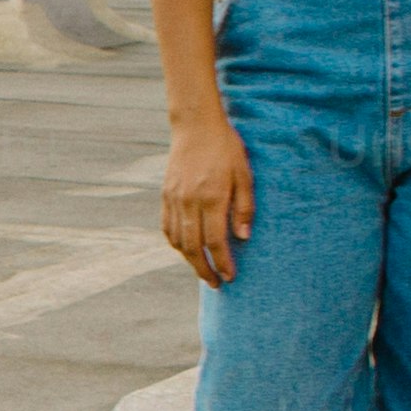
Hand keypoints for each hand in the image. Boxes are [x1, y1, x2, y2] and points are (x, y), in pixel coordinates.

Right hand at [158, 112, 252, 285]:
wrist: (196, 127)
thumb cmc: (226, 149)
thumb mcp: (244, 175)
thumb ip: (244, 207)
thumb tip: (242, 237)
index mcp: (211, 197)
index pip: (215, 241)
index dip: (223, 262)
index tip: (230, 277)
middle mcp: (189, 202)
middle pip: (193, 247)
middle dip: (204, 269)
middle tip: (215, 284)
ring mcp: (174, 199)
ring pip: (177, 240)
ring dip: (189, 260)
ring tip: (202, 269)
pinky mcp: (165, 195)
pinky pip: (167, 227)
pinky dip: (176, 243)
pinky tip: (186, 249)